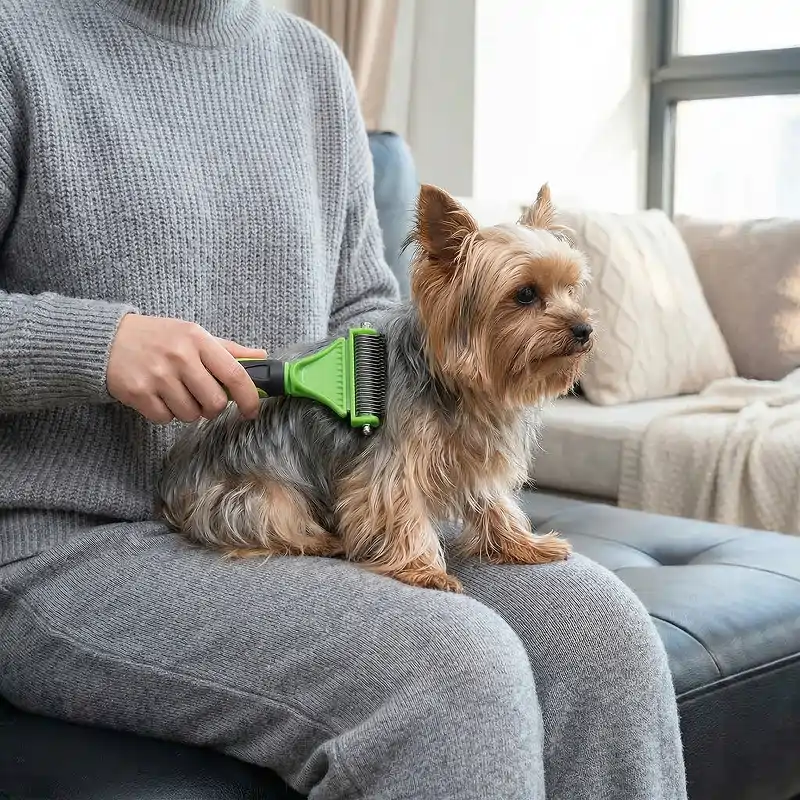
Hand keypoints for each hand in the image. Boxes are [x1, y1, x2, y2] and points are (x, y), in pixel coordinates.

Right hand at [107, 314, 266, 423]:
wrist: (106, 340)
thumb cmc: (158, 338)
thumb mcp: (192, 334)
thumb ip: (228, 349)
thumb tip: (261, 357)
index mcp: (197, 339)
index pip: (235, 374)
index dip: (249, 398)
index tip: (252, 410)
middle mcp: (179, 357)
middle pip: (215, 402)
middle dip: (213, 408)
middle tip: (203, 399)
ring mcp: (158, 376)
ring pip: (191, 414)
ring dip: (188, 411)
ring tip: (176, 393)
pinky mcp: (139, 393)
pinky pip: (165, 419)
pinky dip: (165, 413)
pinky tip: (157, 396)